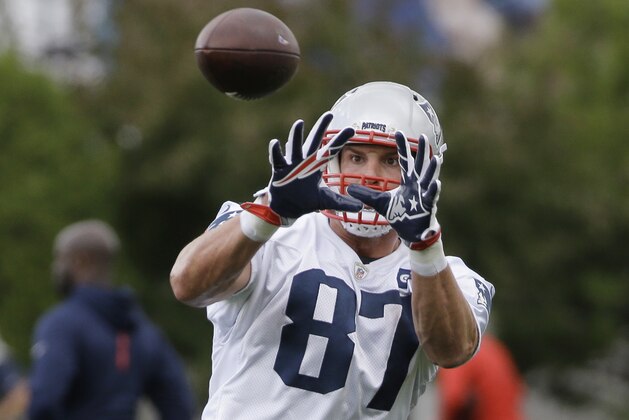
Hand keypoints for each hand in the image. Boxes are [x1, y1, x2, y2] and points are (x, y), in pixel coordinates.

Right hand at [243, 112, 362, 226]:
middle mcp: (305, 161)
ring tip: (299, 123)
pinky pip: (277, 159)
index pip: (331, 150)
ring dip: (296, 135)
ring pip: (295, 146)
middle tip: (329, 114)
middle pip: (314, 141)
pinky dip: (275, 151)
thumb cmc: (306, 200)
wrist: (287, 208)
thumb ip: (342, 203)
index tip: (352, 129)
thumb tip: (360, 207)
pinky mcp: (279, 170)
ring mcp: (292, 164)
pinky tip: (275, 142)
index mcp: (316, 166)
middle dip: (321, 128)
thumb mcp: (326, 201)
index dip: (340, 140)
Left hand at [347, 132, 441, 248]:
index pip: (404, 162)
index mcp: (407, 182)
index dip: (402, 148)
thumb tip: (349, 189)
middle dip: (422, 152)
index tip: (398, 133)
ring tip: (435, 158)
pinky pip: (431, 197)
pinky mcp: (427, 206)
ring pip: (428, 179)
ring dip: (432, 169)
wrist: (411, 232)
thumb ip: (366, 194)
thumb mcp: (379, 203)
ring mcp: (424, 195)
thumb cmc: (400, 215)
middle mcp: (417, 185)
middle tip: (423, 137)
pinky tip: (436, 182)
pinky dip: (434, 190)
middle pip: (419, 165)